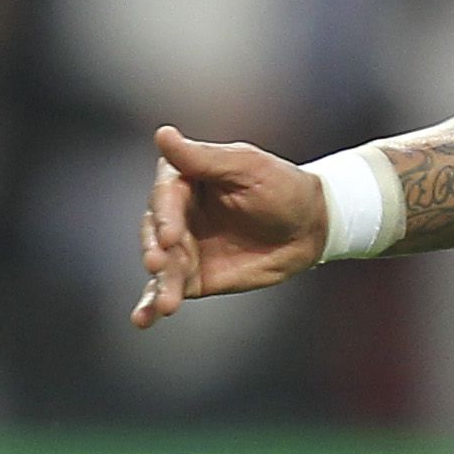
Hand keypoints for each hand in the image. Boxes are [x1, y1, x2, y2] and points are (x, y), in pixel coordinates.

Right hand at [132, 126, 325, 327]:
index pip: (166, 196)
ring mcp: (183, 245)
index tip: (168, 236)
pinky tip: (143, 319)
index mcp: (186, 177)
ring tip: (165, 304)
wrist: (310, 227)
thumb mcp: (248, 167)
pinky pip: (169, 288)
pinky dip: (151, 304)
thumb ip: (203, 158)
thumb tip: (163, 135)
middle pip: (155, 232)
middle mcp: (177, 211)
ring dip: (159, 283)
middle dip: (156, 252)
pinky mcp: (193, 276)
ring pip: (161, 264)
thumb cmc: (282, 186)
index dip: (165, 216)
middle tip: (159, 265)